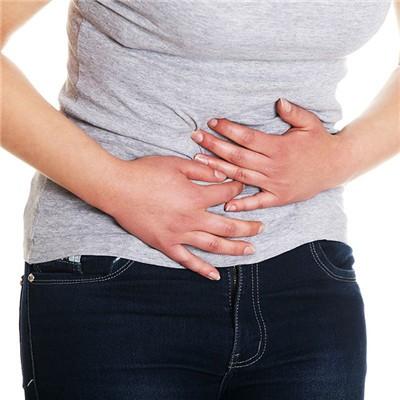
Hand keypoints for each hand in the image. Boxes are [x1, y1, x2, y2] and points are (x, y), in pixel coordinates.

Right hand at [104, 155, 264, 280]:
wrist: (117, 188)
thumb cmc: (145, 173)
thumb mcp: (176, 164)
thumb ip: (202, 171)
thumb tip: (223, 175)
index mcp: (195, 196)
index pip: (226, 194)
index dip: (238, 189)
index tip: (244, 188)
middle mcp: (191, 218)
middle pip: (227, 226)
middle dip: (247, 226)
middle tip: (261, 227)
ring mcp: (179, 234)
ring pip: (213, 245)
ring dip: (234, 248)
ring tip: (251, 250)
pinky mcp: (166, 244)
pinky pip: (187, 260)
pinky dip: (202, 269)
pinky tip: (215, 275)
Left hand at [191, 98, 343, 211]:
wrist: (336, 166)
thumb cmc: (320, 142)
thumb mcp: (310, 123)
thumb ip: (293, 112)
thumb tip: (277, 101)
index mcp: (279, 147)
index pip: (247, 137)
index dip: (228, 129)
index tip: (212, 122)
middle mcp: (274, 166)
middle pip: (238, 156)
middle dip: (214, 145)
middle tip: (196, 137)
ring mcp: (275, 184)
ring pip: (241, 176)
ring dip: (218, 169)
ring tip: (198, 161)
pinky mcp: (279, 197)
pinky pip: (258, 202)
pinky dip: (242, 204)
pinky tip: (225, 203)